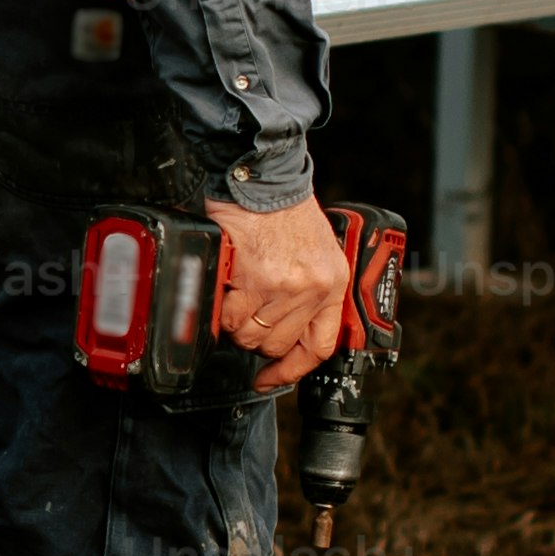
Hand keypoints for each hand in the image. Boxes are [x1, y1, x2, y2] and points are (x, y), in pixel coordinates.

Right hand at [207, 189, 349, 390]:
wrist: (263, 179)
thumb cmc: (282, 208)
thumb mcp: (314, 250)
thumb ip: (306, 288)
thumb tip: (281, 324)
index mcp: (332, 282)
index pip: (320, 345)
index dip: (292, 369)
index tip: (271, 376)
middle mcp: (313, 288)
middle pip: (276, 344)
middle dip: (255, 335)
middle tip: (245, 311)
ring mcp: (286, 286)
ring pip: (250, 334)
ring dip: (236, 321)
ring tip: (235, 293)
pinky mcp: (257, 280)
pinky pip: (231, 316)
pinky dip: (222, 307)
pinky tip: (226, 285)